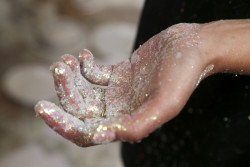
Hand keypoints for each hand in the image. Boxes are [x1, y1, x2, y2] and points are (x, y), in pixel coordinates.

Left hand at [35, 23, 213, 146]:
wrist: (192, 48)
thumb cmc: (184, 74)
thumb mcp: (165, 103)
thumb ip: (137, 125)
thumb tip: (103, 135)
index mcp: (127, 122)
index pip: (87, 133)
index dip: (64, 125)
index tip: (42, 109)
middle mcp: (120, 110)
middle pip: (81, 109)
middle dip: (64, 91)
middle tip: (57, 68)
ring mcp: (118, 92)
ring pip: (84, 90)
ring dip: (70, 77)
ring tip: (65, 60)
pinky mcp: (120, 74)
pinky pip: (94, 74)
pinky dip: (83, 66)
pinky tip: (82, 55)